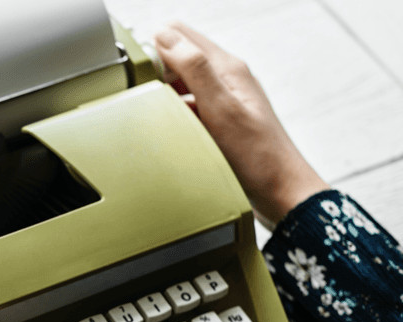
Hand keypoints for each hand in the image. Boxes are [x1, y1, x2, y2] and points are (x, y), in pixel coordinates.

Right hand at [154, 22, 329, 227]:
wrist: (280, 190)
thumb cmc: (258, 156)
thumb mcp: (222, 109)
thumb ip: (196, 69)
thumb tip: (166, 37)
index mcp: (227, 68)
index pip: (179, 34)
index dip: (153, 48)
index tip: (138, 74)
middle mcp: (225, 78)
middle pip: (177, 56)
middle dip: (154, 70)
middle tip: (141, 97)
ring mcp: (222, 99)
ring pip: (179, 81)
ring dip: (162, 92)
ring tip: (152, 114)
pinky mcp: (219, 119)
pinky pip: (187, 105)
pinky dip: (173, 112)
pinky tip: (169, 130)